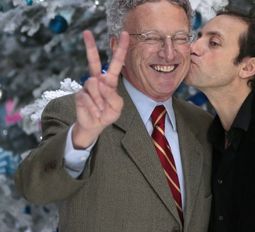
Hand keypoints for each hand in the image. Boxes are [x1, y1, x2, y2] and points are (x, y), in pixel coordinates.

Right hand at [72, 30, 128, 148]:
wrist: (94, 125)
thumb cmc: (107, 114)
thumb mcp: (117, 107)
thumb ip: (113, 96)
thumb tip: (100, 84)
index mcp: (110, 81)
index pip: (116, 62)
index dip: (120, 49)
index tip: (124, 34)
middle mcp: (98, 80)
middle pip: (94, 61)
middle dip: (90, 47)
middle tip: (86, 32)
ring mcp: (87, 86)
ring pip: (94, 86)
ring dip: (100, 100)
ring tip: (100, 108)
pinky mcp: (79, 94)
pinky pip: (88, 98)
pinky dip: (93, 107)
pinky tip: (94, 111)